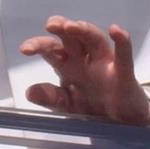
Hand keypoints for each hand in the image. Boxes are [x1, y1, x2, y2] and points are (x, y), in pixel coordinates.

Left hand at [17, 16, 149, 124]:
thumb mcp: (67, 105)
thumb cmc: (93, 106)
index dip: (39, 45)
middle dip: (61, 28)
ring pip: (95, 40)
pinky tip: (116, 31)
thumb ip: (51, 98)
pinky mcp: (124, 73)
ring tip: (72, 26)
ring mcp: (105, 63)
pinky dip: (122, 42)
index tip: (25, 49)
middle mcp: (85, 59)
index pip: (52, 49)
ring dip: (84, 30)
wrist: (122, 122)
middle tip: (51, 25)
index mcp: (68, 65)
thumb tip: (30, 92)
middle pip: (72, 38)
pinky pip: (123, 56)